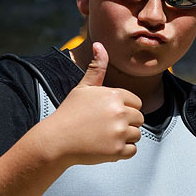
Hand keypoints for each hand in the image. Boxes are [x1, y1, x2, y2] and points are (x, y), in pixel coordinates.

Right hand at [38, 42, 143, 165]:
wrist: (55, 140)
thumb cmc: (69, 113)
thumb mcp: (83, 88)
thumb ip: (97, 68)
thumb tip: (99, 44)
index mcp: (114, 95)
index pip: (136, 103)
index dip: (124, 108)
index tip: (107, 113)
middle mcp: (120, 112)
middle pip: (139, 119)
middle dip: (126, 123)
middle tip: (105, 126)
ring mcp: (119, 132)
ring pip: (137, 135)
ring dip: (125, 137)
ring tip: (104, 136)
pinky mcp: (117, 151)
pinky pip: (132, 151)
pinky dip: (122, 151)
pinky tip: (106, 146)